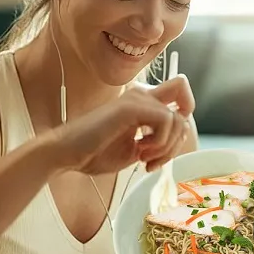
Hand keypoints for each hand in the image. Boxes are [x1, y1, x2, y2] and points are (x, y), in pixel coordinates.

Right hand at [56, 76, 195, 176]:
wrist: (68, 153)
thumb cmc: (96, 152)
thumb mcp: (137, 147)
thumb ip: (159, 138)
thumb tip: (181, 136)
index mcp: (141, 102)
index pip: (180, 94)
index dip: (184, 117)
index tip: (167, 145)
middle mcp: (140, 95)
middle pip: (185, 102)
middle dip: (179, 139)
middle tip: (155, 159)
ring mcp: (135, 99)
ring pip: (178, 119)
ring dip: (167, 147)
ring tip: (144, 158)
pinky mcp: (130, 107)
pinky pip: (166, 120)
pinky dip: (160, 143)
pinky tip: (140, 151)